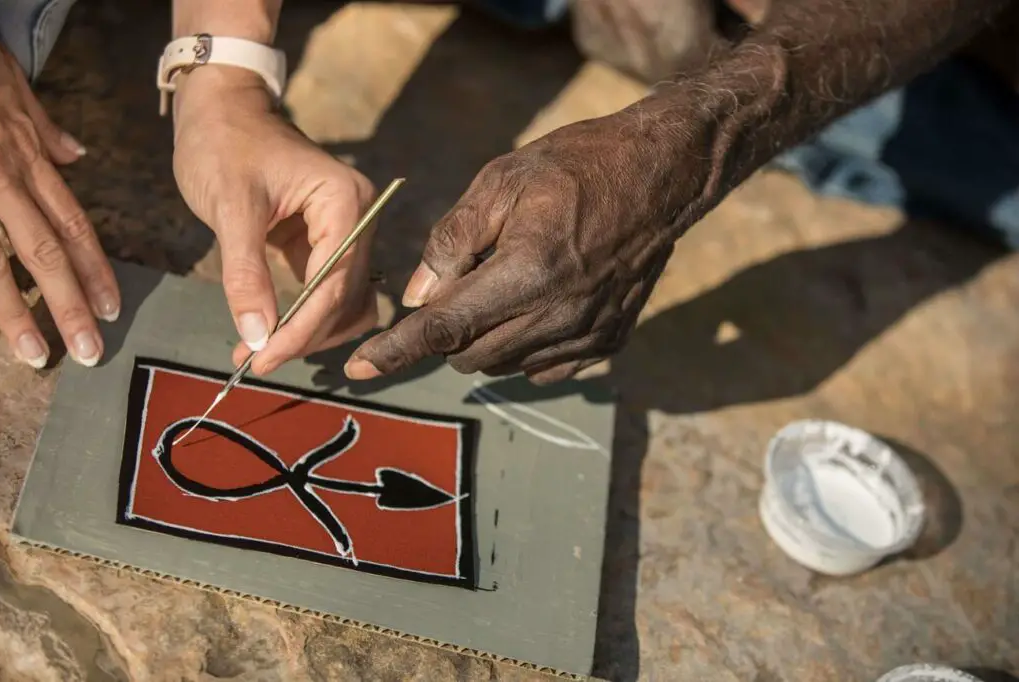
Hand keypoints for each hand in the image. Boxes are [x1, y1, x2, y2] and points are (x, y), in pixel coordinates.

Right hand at [0, 43, 118, 368]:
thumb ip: (43, 130)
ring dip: (14, 311)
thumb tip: (74, 155)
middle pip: (43, 252)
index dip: (95, 270)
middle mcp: (3, 181)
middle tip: (89, 349)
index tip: (112, 309)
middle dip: (68, 304)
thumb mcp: (15, 90)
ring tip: (33, 353)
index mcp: (26, 162)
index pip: (73, 225)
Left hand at [172, 67, 377, 374]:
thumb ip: (245, 273)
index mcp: (346, 202)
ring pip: (345, 305)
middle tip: (254, 362)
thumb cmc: (224, 143)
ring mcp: (347, 233)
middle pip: (346, 300)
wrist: (220, 109)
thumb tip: (255, 336)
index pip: (335, 283)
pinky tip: (271, 333)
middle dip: (303, 335)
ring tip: (259, 352)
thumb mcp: (231, 205)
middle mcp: (358, 219)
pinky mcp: (327, 244)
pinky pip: (328, 294)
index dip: (301, 329)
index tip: (262, 359)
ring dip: (309, 334)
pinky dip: (305, 319)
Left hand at [345, 113, 682, 384]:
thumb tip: (416, 298)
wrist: (660, 175)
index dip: (394, 350)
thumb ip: (451, 241)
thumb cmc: (576, 166)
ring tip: (508, 283)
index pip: (444, 327)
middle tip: (466, 279)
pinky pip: (542, 366)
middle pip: (469, 354)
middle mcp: (559, 314)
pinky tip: (535, 305)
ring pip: (503, 365)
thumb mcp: (501, 181)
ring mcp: (587, 334)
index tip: (358, 369)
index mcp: (528, 271)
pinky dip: (522, 346)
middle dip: (447, 330)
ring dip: (485, 337)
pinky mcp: (607, 341)